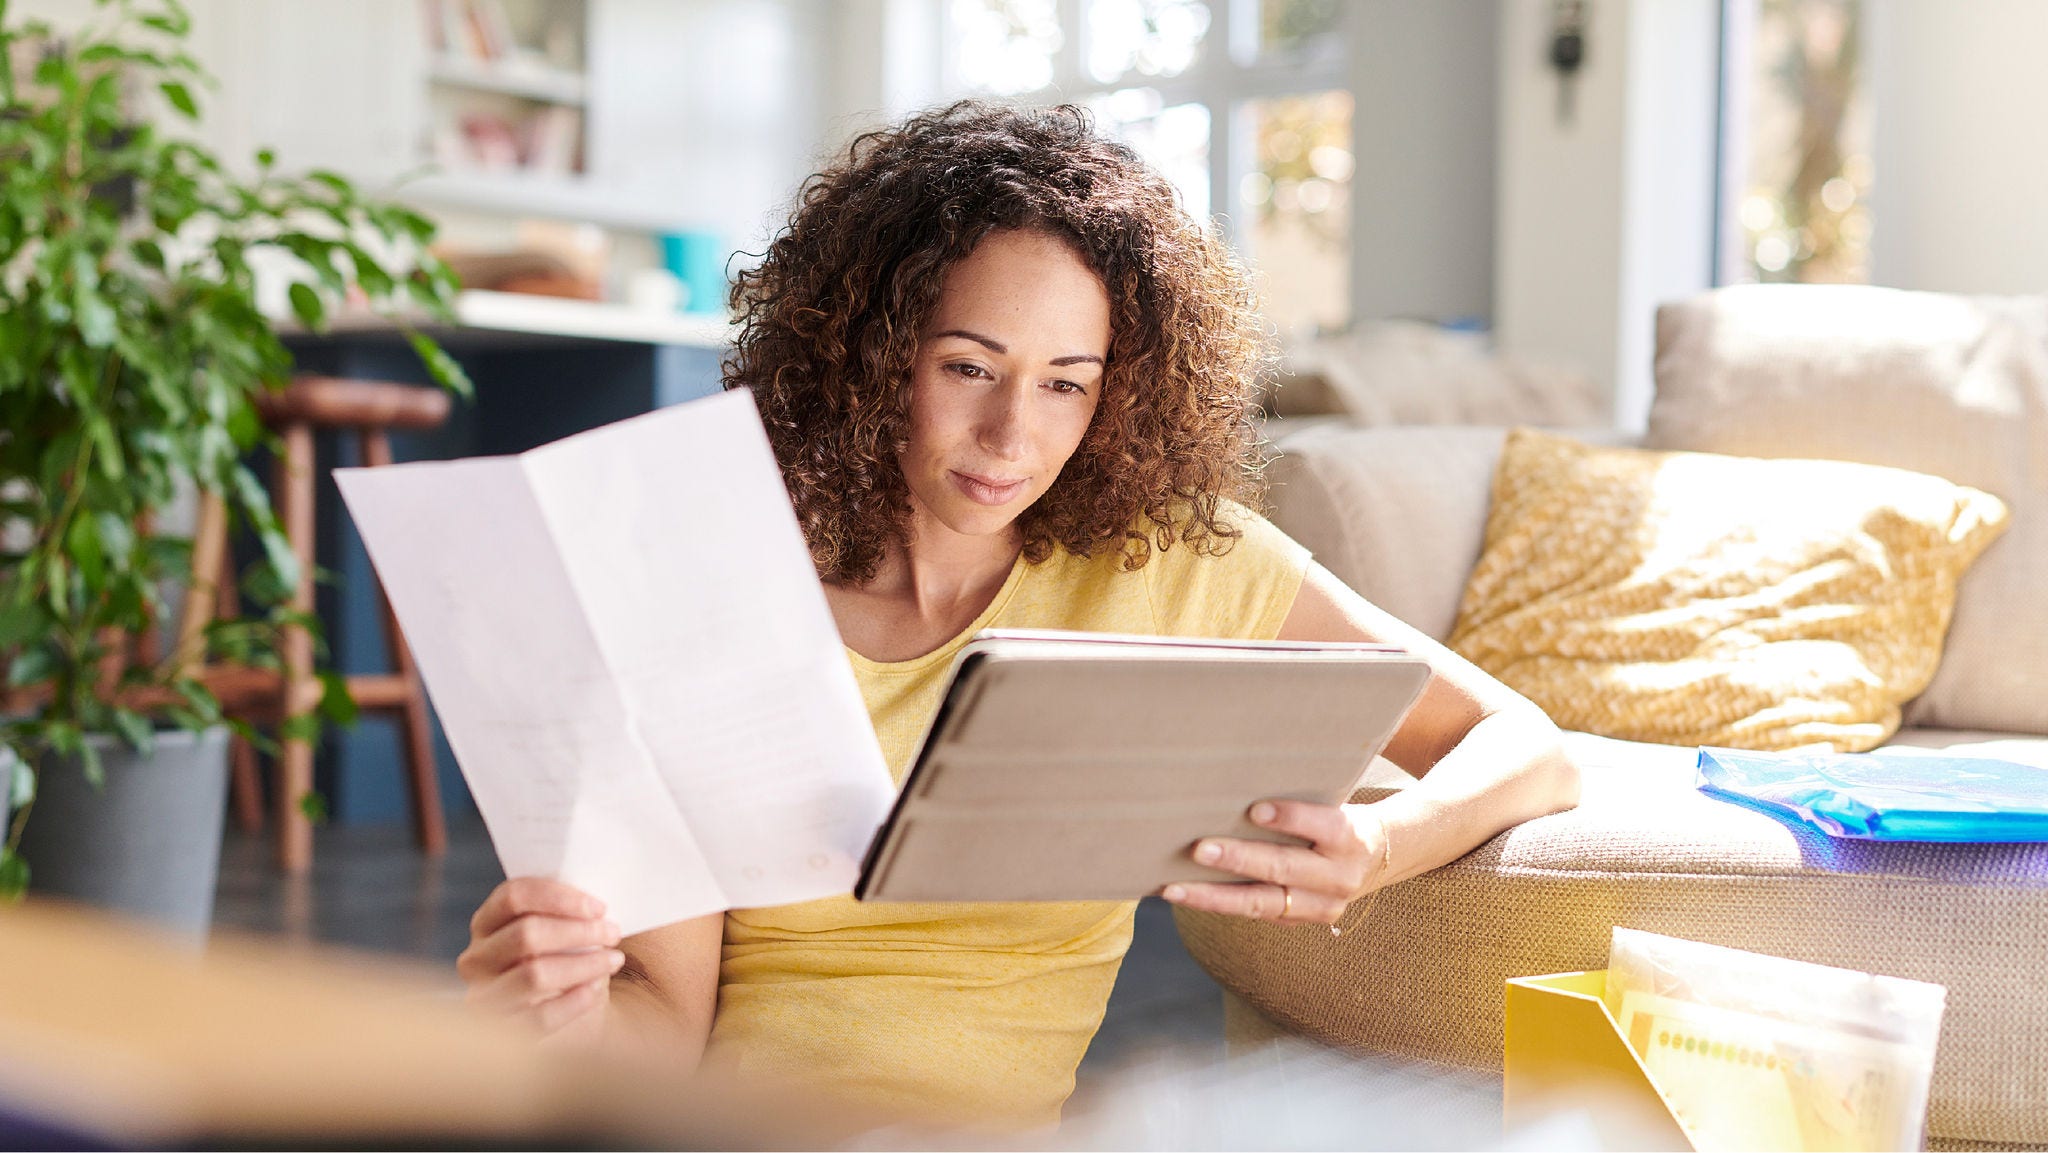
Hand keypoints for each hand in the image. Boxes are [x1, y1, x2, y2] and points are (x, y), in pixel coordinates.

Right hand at [457, 877, 625, 1040]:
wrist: (569, 1016)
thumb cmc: (568, 961)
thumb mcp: (563, 932)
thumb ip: (569, 911)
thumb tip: (597, 903)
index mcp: (487, 922)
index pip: (514, 896)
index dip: (559, 897)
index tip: (599, 907)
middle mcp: (476, 958)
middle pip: (526, 934)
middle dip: (578, 931)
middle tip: (613, 933)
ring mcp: (483, 997)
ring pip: (534, 975)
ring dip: (583, 965)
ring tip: (613, 960)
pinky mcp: (502, 1032)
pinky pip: (541, 1016)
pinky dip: (574, 1001)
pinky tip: (595, 990)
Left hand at [1161, 800, 1388, 926]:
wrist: (1375, 858)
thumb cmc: (1337, 817)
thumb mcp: (1333, 801)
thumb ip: (1299, 797)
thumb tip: (1235, 780)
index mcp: (1349, 837)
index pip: (1322, 825)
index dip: (1289, 818)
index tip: (1254, 809)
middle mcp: (1338, 876)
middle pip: (1284, 868)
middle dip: (1238, 860)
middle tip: (1198, 849)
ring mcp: (1321, 906)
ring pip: (1262, 903)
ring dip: (1214, 896)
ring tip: (1175, 888)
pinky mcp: (1300, 922)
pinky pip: (1255, 915)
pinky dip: (1218, 905)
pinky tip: (1185, 895)